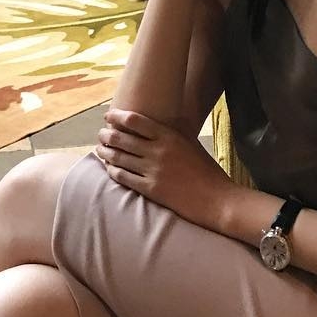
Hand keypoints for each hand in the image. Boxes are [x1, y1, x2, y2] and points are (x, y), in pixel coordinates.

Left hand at [95, 108, 238, 230]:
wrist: (216, 199)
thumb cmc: (206, 171)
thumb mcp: (190, 144)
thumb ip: (172, 135)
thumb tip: (155, 127)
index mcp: (169, 136)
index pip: (135, 121)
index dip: (117, 117)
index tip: (108, 116)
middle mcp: (158, 151)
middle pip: (122, 138)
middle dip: (106, 134)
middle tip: (100, 134)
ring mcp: (153, 170)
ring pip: (119, 157)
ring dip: (105, 152)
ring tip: (99, 149)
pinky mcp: (151, 189)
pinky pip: (123, 177)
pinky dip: (112, 171)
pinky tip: (109, 169)